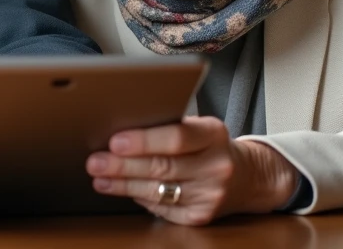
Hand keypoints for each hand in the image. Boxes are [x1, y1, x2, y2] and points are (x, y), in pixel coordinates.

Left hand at [86, 116, 297, 225]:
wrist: (248, 176)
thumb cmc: (211, 145)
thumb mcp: (200, 127)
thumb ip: (170, 126)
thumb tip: (122, 129)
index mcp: (214, 134)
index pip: (176, 138)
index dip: (144, 140)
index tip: (115, 141)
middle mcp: (217, 166)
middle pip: (162, 167)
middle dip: (123, 165)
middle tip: (95, 161)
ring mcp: (210, 194)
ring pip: (157, 190)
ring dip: (123, 184)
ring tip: (99, 176)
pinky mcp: (201, 216)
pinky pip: (162, 208)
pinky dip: (138, 198)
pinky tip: (120, 190)